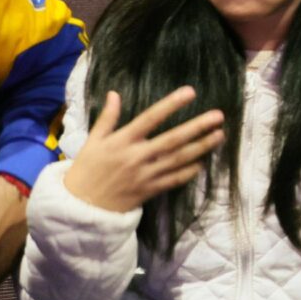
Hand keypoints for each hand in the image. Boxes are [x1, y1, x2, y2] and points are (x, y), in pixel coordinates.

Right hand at [63, 87, 225, 214]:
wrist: (80, 207)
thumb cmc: (86, 170)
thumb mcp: (92, 141)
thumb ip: (107, 118)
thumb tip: (115, 93)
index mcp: (122, 141)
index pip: (150, 118)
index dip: (171, 105)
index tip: (191, 92)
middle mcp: (136, 157)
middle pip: (172, 140)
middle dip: (197, 127)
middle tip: (219, 116)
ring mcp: (145, 175)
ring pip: (179, 160)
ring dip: (201, 147)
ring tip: (220, 135)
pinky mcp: (149, 191)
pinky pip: (174, 180)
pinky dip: (189, 172)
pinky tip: (203, 162)